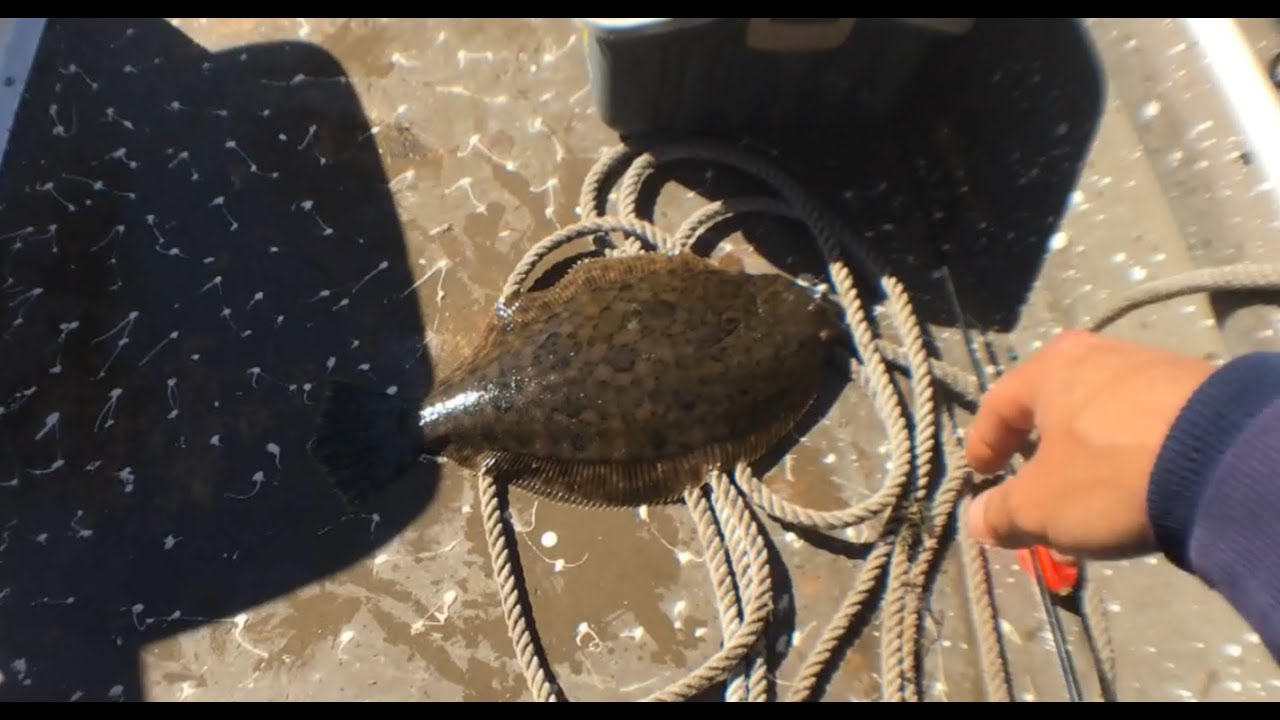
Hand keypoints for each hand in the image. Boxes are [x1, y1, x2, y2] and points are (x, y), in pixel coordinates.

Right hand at [963, 329, 1215, 559]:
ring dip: (1086, 456)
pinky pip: (1145, 425)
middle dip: (1039, 454)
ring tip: (1089, 497)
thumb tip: (977, 518)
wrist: (1224, 461)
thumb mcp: (1040, 506)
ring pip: (1101, 417)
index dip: (983, 444)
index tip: (981, 474)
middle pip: (1053, 407)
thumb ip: (1001, 513)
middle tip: (1033, 487)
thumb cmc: (1109, 474)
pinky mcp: (1199, 390)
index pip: (998, 404)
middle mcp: (1098, 355)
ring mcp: (1153, 368)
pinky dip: (1129, 455)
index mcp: (1051, 368)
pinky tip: (1137, 487)